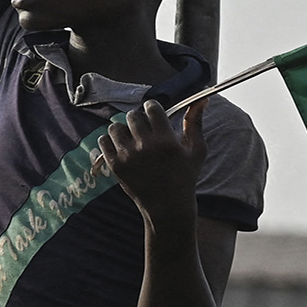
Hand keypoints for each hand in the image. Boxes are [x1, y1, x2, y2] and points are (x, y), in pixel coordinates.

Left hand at [95, 100, 207, 217]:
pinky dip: (110, 141)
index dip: (153, 109)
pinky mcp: (115, 166)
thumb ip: (196, 123)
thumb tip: (202, 100)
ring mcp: (128, 156)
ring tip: (132, 139)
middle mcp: (145, 146)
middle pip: (132, 115)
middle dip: (139, 120)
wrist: (167, 207)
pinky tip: (122, 147)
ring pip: (116, 127)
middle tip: (144, 130)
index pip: (151, 107)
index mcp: (166, 140)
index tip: (155, 117)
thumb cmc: (185, 177)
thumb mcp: (197, 150)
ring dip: (123, 130)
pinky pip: (104, 141)